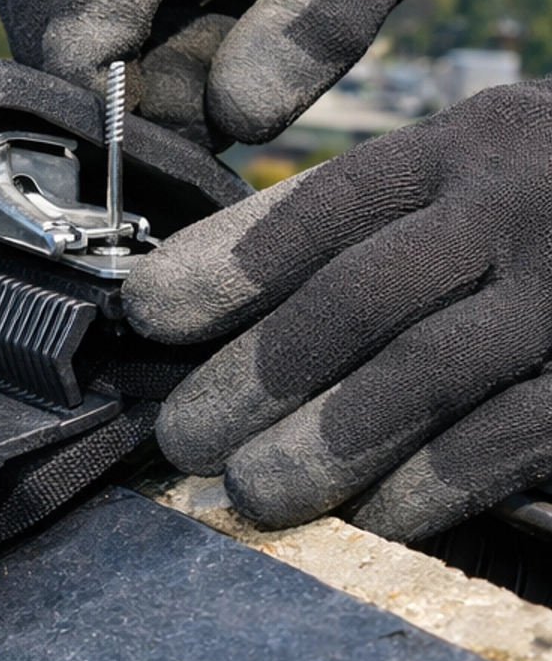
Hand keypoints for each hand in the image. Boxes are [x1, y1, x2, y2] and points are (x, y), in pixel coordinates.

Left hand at [123, 82, 551, 537]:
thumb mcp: (511, 168)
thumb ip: (410, 217)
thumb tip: (250, 308)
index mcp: (475, 143)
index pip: (324, 206)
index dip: (225, 263)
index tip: (146, 315)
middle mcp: (521, 199)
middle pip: (353, 295)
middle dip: (252, 375)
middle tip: (181, 437)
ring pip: (422, 368)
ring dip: (325, 441)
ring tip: (254, 492)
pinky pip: (517, 427)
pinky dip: (440, 477)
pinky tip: (383, 517)